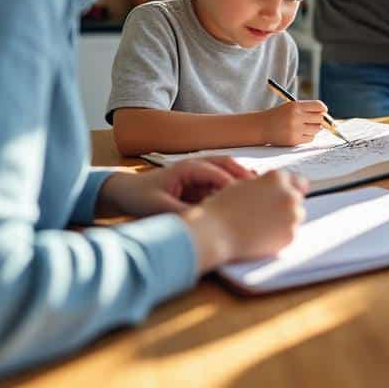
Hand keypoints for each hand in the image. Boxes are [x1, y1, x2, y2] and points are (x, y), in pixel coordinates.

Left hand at [98, 157, 254, 216]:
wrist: (126, 192)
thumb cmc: (140, 196)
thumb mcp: (159, 208)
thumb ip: (182, 213)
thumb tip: (204, 223)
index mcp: (188, 167)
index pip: (217, 171)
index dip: (233, 183)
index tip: (247, 197)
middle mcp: (197, 166)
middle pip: (229, 165)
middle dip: (245, 177)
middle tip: (262, 191)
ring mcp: (200, 173)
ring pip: (228, 173)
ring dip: (243, 182)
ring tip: (259, 195)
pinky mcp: (201, 183)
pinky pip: (222, 184)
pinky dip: (234, 190)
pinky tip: (245, 202)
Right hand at [182, 170, 308, 271]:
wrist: (214, 233)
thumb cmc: (223, 210)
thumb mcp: (243, 186)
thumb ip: (264, 185)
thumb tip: (280, 188)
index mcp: (276, 178)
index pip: (296, 180)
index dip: (288, 189)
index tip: (283, 197)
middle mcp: (288, 194)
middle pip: (296, 198)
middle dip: (285, 205)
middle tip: (265, 215)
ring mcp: (292, 215)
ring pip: (296, 216)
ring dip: (285, 219)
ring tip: (260, 226)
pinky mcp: (290, 234)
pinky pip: (290, 233)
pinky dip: (280, 235)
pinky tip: (261, 236)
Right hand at [263, 100, 327, 145]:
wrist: (261, 127)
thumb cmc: (279, 116)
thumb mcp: (291, 107)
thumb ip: (307, 110)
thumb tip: (327, 117)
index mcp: (295, 106)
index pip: (319, 106)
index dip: (323, 110)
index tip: (322, 112)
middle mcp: (296, 117)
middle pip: (320, 119)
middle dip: (320, 120)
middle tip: (314, 121)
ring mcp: (295, 129)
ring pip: (317, 130)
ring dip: (314, 129)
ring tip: (304, 127)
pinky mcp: (293, 140)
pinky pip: (310, 138)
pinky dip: (308, 136)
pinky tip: (299, 133)